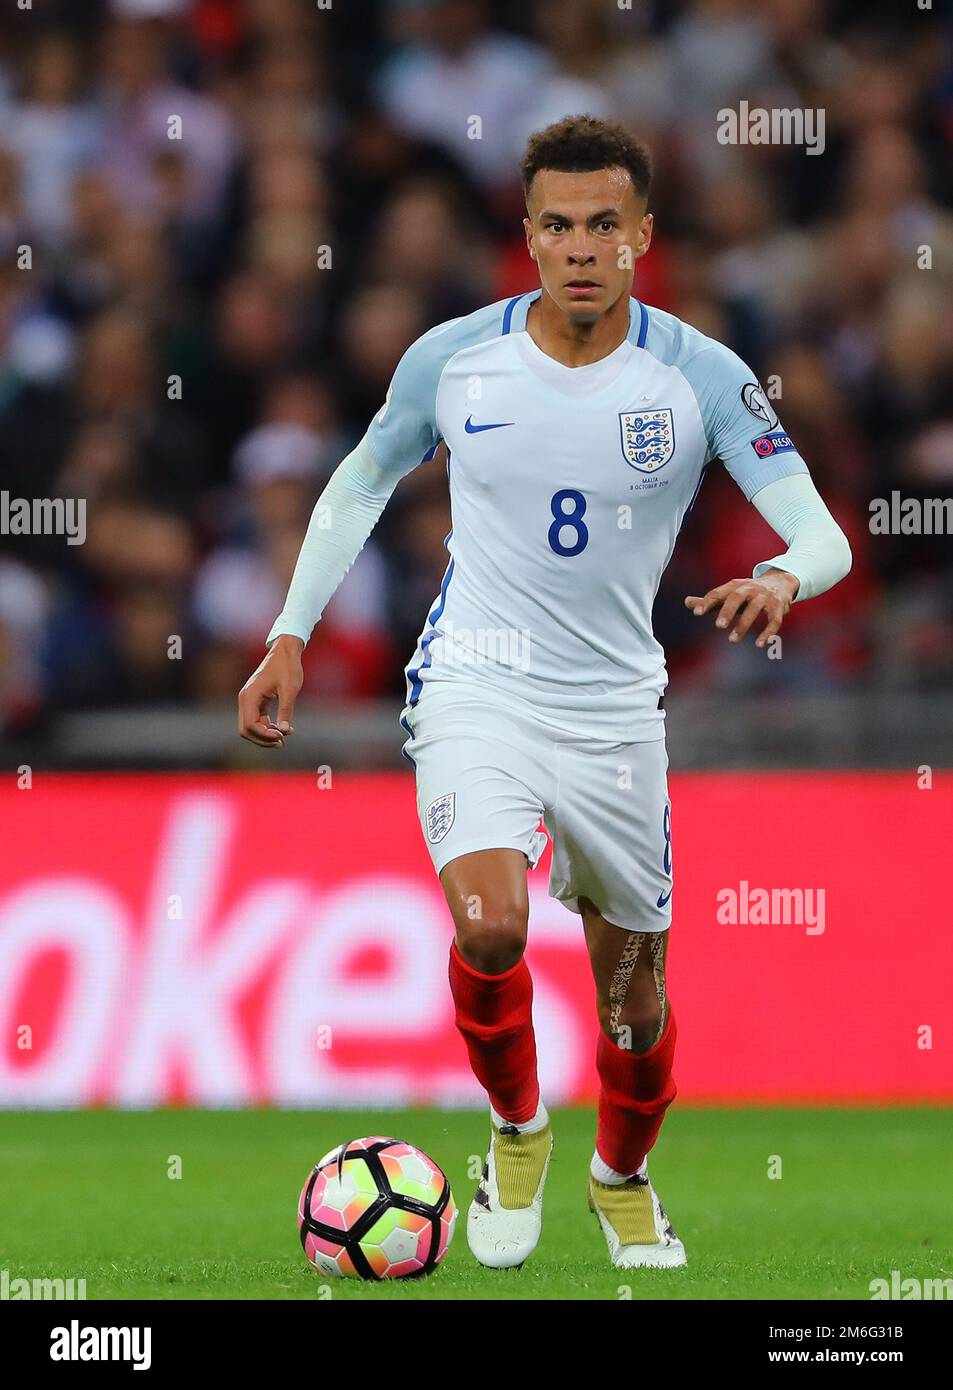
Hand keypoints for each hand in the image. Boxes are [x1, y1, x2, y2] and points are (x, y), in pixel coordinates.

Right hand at [238, 635, 303, 747]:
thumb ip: (286, 711)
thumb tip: (284, 731)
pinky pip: (256, 719)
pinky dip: (266, 727)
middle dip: (262, 739)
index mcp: (250, 696)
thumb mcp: (289, 690)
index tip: (282, 736)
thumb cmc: (288, 667)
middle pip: (246, 729)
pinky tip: (281, 730)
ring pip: (250, 726)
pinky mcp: (256, 700)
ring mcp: (249, 700)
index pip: (250, 725)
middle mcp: (245, 699)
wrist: (285, 651)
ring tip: (283, 738)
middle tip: (282, 743)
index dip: (265, 735)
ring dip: (264, 735)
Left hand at [684, 569, 798, 648]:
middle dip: (728, 611)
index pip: (719, 592)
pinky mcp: (778, 606)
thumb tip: (686, 602)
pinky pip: (774, 620)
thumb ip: (710, 600)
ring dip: (743, 625)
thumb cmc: (748, 592)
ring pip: (755, 609)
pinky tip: (760, 644)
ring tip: (732, 640)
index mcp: (735, 586)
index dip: (708, 601)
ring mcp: (765, 597)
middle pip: (737, 597)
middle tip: (718, 626)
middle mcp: (749, 589)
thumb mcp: (730, 594)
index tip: (697, 612)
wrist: (779, 582)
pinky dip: (768, 632)